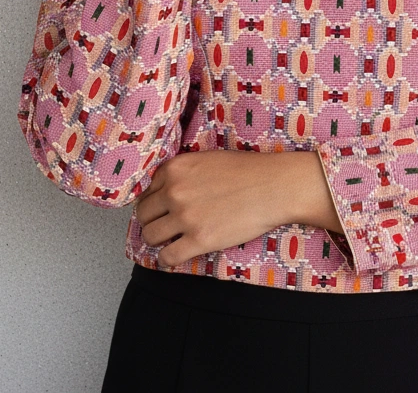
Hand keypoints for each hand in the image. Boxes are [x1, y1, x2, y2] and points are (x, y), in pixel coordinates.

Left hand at [133, 150, 341, 267]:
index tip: (160, 209)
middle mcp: (174, 191)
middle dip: (151, 221)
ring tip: (168, 241)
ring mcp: (185, 216)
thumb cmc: (247, 170)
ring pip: (149, 236)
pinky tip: (173, 256)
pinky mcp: (199, 240)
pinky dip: (166, 259)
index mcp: (175, 168)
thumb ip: (183, 173)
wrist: (274, 186)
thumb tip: (166, 190)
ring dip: (157, 240)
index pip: (146, 190)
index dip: (153, 201)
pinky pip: (167, 257)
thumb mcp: (207, 159)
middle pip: (143, 214)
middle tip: (162, 225)